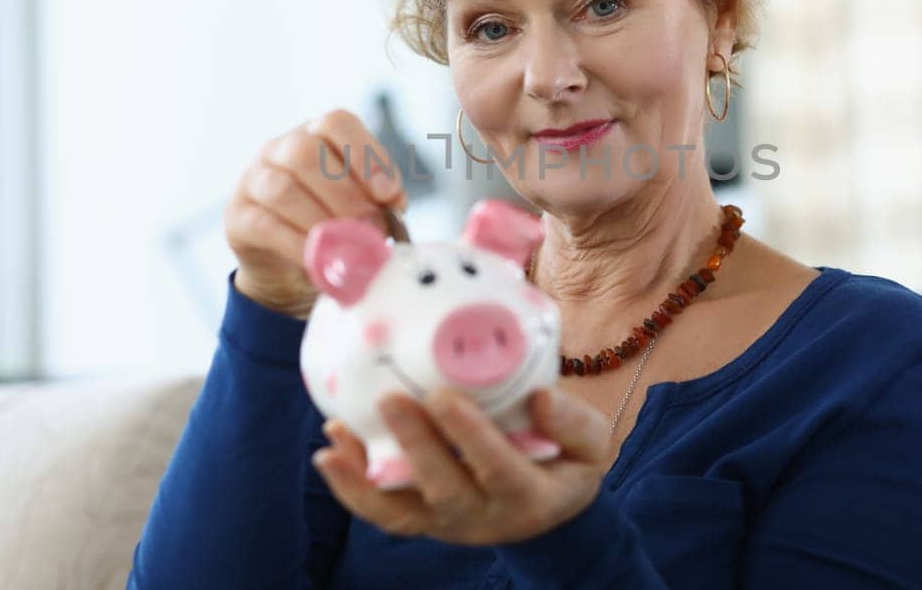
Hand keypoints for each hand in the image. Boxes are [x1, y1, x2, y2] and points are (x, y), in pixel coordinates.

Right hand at [224, 109, 407, 316]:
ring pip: (281, 188)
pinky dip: (297, 244)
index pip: (336, 123)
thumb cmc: (331, 224)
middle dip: (344, 194)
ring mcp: (253, 179)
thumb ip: (378, 200)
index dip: (365, 156)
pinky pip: (265, 225)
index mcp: (316, 135)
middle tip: (369, 227)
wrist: (287, 265)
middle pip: (306, 152)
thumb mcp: (359, 206)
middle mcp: (280, 148)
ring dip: (320, 220)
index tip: (388, 194)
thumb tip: (395, 203)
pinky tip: (319, 259)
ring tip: (346, 246)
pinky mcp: (238, 216)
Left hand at [311, 387, 611, 545]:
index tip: (445, 396)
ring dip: (364, 478)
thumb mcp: (591, 444)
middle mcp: (483, 518)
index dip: (469, 436)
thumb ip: (573, 423)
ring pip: (401, 511)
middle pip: (443, 489)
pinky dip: (352, 487)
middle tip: (390, 399)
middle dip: (414, 445)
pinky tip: (330, 451)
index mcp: (528, 497)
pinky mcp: (422, 520)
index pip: (497, 469)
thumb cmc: (567, 462)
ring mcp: (446, 523)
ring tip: (335, 439)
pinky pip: (383, 512)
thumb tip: (541, 398)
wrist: (550, 507)